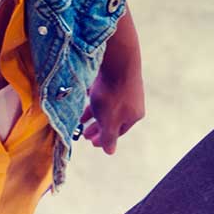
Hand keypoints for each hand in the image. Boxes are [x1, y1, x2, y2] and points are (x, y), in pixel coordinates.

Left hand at [80, 16, 144, 154]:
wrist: (117, 61)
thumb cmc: (113, 95)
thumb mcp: (109, 122)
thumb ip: (108, 137)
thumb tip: (110, 152)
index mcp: (134, 115)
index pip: (118, 132)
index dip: (104, 139)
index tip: (92, 143)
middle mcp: (133, 101)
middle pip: (112, 119)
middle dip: (98, 127)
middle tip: (84, 134)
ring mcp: (125, 87)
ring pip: (107, 105)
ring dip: (93, 114)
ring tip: (80, 119)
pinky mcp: (116, 75)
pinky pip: (103, 91)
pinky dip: (94, 98)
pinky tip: (84, 98)